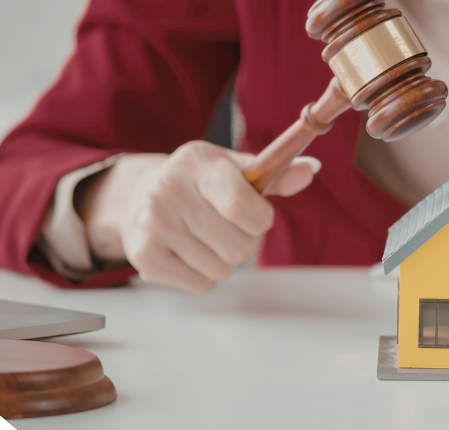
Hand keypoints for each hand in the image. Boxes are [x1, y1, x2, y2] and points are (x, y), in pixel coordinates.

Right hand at [76, 141, 319, 292]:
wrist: (138, 196)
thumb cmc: (200, 183)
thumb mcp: (234, 169)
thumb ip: (274, 175)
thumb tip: (310, 170)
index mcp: (198, 162)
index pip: (241, 206)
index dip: (259, 220)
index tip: (256, 216)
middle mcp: (169, 190)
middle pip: (237, 247)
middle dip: (243, 242)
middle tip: (226, 227)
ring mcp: (152, 225)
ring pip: (221, 270)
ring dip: (223, 260)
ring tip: (205, 238)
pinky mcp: (143, 256)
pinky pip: (201, 285)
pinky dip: (203, 275)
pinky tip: (188, 252)